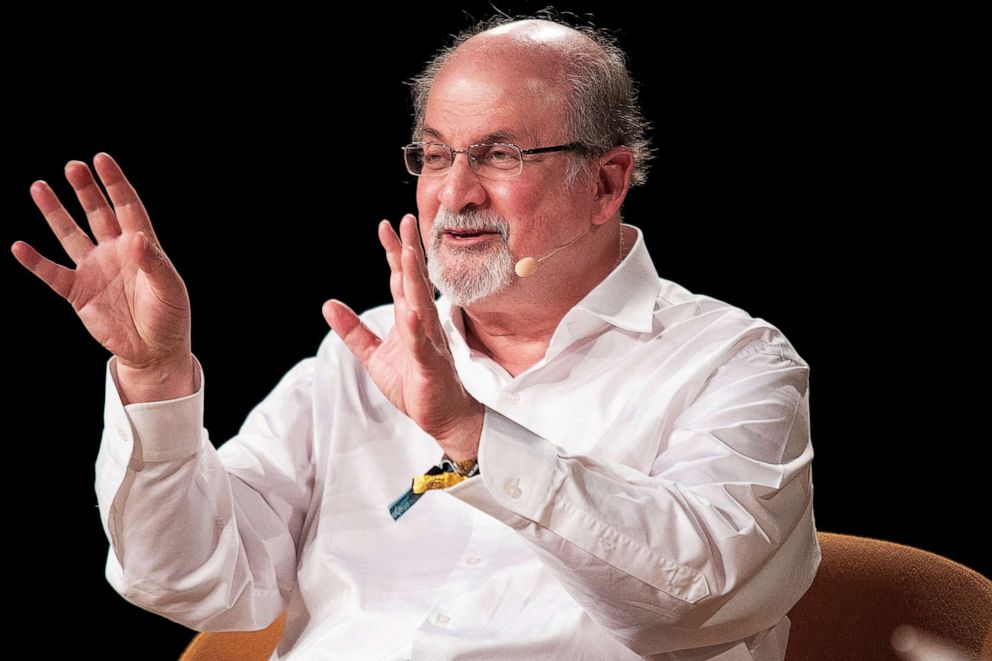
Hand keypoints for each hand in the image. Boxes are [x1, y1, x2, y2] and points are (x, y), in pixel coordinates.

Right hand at [11, 153, 192, 398]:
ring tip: (39, 187)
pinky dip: (36, 262)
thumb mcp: (169, 290)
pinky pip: (53, 273)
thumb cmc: (169, 316)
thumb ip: (154, 264)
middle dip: (86, 190)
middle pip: (98, 213)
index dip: (115, 183)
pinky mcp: (78, 292)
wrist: (154, 351)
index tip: (101, 159)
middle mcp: (115, 251)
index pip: (127, 207)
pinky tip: (20, 247)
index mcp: (142, 246)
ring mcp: (95, 270)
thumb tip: (137, 238)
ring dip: (55, 213)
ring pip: (71, 234)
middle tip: (73, 166)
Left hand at [322, 214, 482, 461]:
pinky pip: (421, 343)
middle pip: (414, 280)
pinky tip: (411, 312)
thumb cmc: (414, 383)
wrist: (441, 415)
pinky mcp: (429, 364)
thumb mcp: (374, 355)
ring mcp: (428, 341)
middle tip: (405, 221)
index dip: (393, 251)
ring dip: (415, 278)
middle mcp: (421, 322)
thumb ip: (353, 330)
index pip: (400, 278)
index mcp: (408, 317)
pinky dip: (416, 328)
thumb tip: (328, 305)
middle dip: (409, 250)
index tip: (386, 226)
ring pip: (420, 304)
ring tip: (408, 253)